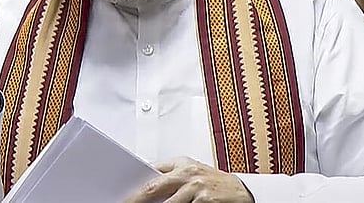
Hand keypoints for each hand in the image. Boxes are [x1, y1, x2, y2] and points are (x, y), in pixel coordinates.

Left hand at [125, 157, 253, 202]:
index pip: (152, 171)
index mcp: (181, 163)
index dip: (136, 184)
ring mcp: (196, 187)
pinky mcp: (205, 201)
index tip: (122, 194)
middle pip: (153, 187)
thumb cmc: (213, 183)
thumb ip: (171, 176)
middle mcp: (187, 173)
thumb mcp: (192, 173)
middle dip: (136, 199)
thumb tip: (145, 187)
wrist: (241, 191)